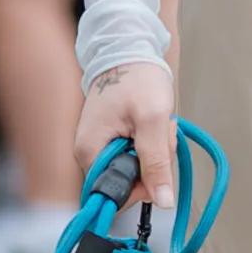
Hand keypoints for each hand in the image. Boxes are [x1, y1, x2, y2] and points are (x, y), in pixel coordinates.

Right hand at [71, 58, 177, 218]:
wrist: (129, 50)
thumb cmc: (138, 78)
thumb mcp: (153, 119)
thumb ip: (157, 161)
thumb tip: (162, 201)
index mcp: (90, 152)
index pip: (114, 196)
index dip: (140, 187)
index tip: (156, 162)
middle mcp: (89, 153)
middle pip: (128, 183)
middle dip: (152, 163)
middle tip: (159, 134)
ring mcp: (100, 147)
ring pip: (135, 169)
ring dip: (155, 151)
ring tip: (157, 124)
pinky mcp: (111, 140)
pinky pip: (135, 155)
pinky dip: (150, 143)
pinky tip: (152, 125)